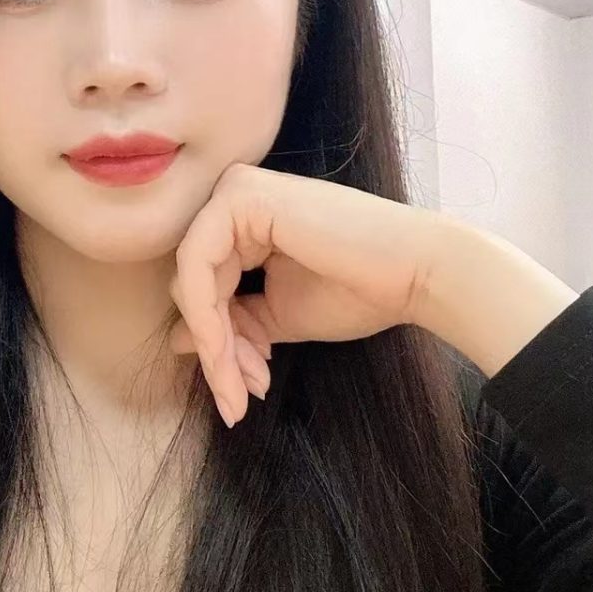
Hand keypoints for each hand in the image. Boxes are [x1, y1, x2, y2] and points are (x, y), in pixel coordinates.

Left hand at [169, 162, 448, 426]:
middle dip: (216, 352)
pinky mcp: (240, 196)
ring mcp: (235, 191)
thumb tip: (177, 341)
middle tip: (239, 400)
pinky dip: (207, 318)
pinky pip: (197, 266)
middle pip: (193, 286)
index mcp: (243, 220)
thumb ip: (231, 323)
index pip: (204, 286)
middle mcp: (233, 197)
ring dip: (213, 346)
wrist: (415, 273)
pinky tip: (227, 357)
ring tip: (240, 391)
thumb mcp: (279, 317)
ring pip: (190, 282)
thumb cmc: (358, 291)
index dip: (217, 346)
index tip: (238, 394)